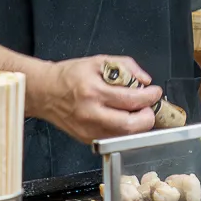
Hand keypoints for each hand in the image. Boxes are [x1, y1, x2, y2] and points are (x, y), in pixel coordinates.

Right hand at [29, 55, 161, 143]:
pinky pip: (113, 138)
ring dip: (137, 126)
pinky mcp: (87, 139)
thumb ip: (125, 67)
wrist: (45, 92)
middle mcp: (91, 114)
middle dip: (147, 117)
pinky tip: (123, 119)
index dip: (149, 97)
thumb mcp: (99, 61)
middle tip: (149, 108)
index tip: (155, 92)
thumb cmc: (70, 76)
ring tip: (137, 112)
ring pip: (124, 136)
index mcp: (93, 91)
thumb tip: (144, 80)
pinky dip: (124, 130)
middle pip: (129, 125)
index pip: (131, 100)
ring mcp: (88, 130)